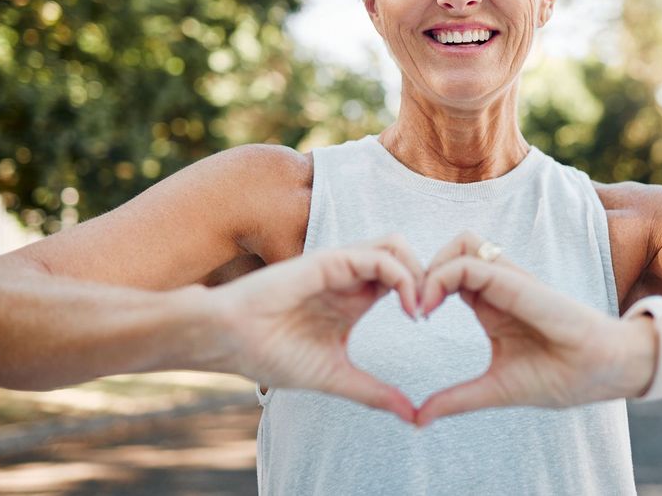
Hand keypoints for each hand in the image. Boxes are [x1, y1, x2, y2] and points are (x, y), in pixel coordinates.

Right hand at [217, 234, 422, 422]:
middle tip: (432, 312)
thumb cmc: (271, 354)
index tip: (428, 325)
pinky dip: (401, 276)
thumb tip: (411, 415)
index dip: (424, 294)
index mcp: (355, 299)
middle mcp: (351, 277)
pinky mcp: (329, 261)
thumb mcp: (335, 376)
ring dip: (418, 272)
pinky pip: (378, 256)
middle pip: (406, 256)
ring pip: (396, 246)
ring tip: (419, 309)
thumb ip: (374, 391)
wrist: (230, 341)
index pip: (403, 279)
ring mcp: (341, 266)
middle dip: (429, 277)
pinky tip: (406, 306)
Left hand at [414, 232, 656, 426]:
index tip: (412, 318)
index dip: (424, 288)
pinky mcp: (517, 282)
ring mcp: (509, 280)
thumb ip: (457, 399)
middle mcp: (498, 286)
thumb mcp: (495, 389)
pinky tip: (431, 306)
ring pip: (461, 243)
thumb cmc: (560, 377)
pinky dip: (443, 275)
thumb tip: (419, 418)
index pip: (449, 274)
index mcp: (491, 305)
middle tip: (411, 307)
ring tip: (421, 304)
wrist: (604, 372)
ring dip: (433, 266)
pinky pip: (472, 262)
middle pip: (451, 250)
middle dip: (422, 270)